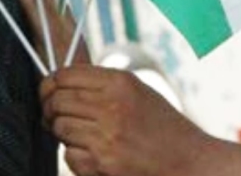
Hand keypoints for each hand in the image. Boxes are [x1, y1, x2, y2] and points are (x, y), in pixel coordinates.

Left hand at [41, 65, 210, 175]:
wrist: (192, 163)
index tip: (48, 92)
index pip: (64, 75)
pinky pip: (68, 154)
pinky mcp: (102, 164)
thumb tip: (60, 82)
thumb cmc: (165, 128)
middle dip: (50, 109)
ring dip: (62, 133)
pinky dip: (75, 156)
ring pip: (59, 127)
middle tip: (53, 117)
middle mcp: (111, 106)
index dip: (49, 84)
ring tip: (80, 136)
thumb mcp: (138, 92)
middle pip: (56, 100)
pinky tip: (94, 154)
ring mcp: (106, 136)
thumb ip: (102, 84)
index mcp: (119, 82)